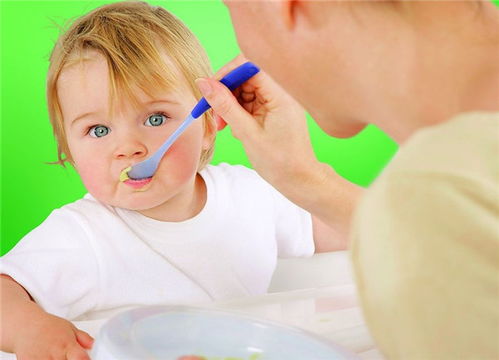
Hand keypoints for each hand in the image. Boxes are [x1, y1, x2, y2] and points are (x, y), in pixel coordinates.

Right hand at [12, 312, 92, 359]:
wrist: (25, 326)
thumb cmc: (48, 326)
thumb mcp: (69, 328)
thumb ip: (84, 338)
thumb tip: (94, 345)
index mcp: (67, 345)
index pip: (81, 359)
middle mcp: (55, 354)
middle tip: (69, 356)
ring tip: (57, 356)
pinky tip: (48, 358)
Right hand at [197, 55, 361, 238]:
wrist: (298, 179)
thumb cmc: (278, 161)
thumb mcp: (247, 133)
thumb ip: (225, 105)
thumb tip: (203, 83)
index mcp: (281, 94)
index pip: (249, 66)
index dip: (226, 74)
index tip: (209, 91)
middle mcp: (281, 92)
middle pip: (245, 77)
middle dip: (226, 94)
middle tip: (216, 118)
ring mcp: (277, 101)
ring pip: (244, 90)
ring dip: (229, 106)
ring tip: (224, 127)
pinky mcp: (272, 110)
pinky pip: (249, 102)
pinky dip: (237, 113)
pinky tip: (235, 129)